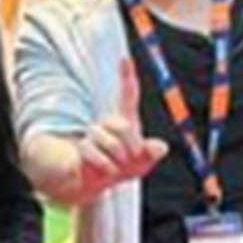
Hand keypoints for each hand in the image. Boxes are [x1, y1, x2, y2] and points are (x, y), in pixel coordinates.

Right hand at [74, 57, 167, 200]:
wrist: (94, 183)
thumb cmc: (121, 168)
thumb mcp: (141, 164)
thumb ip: (150, 154)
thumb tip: (161, 146)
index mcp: (125, 121)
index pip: (128, 95)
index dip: (127, 76)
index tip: (124, 58)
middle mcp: (108, 123)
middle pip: (120, 124)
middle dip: (130, 143)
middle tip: (132, 157)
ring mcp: (93, 134)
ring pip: (105, 138)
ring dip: (116, 156)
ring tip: (117, 166)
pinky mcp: (81, 147)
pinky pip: (91, 149)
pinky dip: (104, 164)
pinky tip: (107, 169)